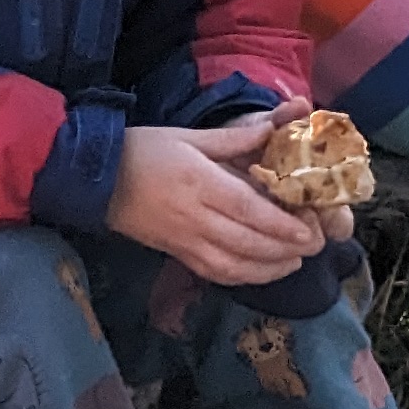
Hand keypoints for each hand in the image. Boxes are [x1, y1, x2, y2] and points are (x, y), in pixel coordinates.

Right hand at [108, 115, 328, 286]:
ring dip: (268, 269)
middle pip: (247, 242)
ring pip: (233, 265)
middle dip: (285, 249)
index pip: (248, 210)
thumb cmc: (142, 150)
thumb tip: (273, 131)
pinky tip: (261, 272)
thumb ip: (233, 140)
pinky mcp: (175, 253)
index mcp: (200, 182)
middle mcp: (194, 217)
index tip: (309, 230)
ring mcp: (184, 240)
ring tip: (295, 262)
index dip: (282, 225)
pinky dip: (242, 276)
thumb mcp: (188, 136)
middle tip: (314, 247)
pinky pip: (213, 272)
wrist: (94, 179)